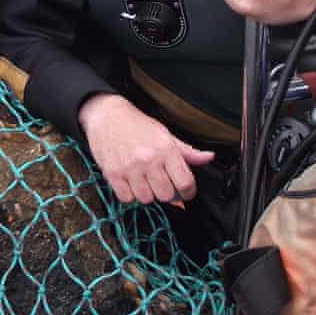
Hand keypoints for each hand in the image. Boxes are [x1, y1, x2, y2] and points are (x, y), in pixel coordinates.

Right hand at [78, 94, 213, 204]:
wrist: (107, 115)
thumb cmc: (137, 125)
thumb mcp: (165, 134)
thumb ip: (187, 151)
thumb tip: (209, 157)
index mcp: (166, 149)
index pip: (186, 183)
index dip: (189, 192)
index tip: (185, 192)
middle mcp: (149, 159)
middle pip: (166, 195)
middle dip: (167, 194)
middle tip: (163, 186)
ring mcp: (130, 168)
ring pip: (146, 199)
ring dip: (147, 194)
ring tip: (145, 182)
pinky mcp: (113, 174)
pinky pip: (127, 198)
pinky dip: (130, 195)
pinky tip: (131, 183)